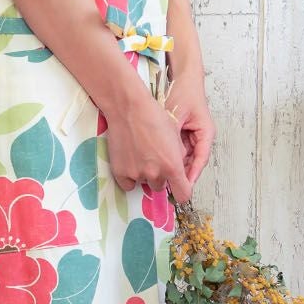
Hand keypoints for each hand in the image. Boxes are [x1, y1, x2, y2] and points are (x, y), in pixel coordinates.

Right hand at [105, 83, 192, 206]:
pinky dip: (130, 176)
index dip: (182, 191)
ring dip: (144, 174)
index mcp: (173, 166)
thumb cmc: (153, 117)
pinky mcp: (120, 172)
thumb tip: (179, 170)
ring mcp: (136, 174)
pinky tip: (130, 160)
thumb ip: (178, 158)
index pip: (183, 194)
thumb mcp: (175, 137)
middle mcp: (155, 173)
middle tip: (154, 159)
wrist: (129, 108)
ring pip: (144, 183)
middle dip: (160, 176)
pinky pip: (128, 184)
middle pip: (161, 187)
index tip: (178, 187)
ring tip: (140, 154)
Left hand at [161, 69, 213, 189]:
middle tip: (166, 181)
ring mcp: (192, 137)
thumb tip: (164, 155)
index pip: (201, 158)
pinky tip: (158, 159)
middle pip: (192, 161)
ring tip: (160, 172)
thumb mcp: (175, 115)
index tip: (184, 185)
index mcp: (206, 133)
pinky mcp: (183, 135)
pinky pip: (177, 150)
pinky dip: (169, 154)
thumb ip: (171, 135)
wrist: (183, 79)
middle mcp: (201, 137)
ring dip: (173, 163)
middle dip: (180, 171)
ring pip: (184, 157)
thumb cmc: (183, 93)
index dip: (192, 173)